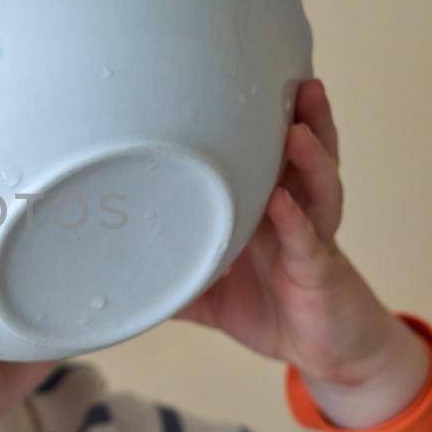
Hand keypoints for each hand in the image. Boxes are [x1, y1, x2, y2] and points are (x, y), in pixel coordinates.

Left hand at [174, 78, 413, 393]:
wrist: (325, 352)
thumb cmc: (269, 306)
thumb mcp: (208, 291)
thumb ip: (166, 277)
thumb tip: (105, 275)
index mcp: (267, 206)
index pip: (266, 152)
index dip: (260, 119)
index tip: (239, 78)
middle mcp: (295, 211)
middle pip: (304, 154)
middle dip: (301, 115)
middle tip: (295, 78)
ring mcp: (313, 238)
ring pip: (318, 188)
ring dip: (310, 157)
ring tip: (297, 128)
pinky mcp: (319, 273)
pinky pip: (308, 243)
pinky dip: (296, 222)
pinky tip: (285, 202)